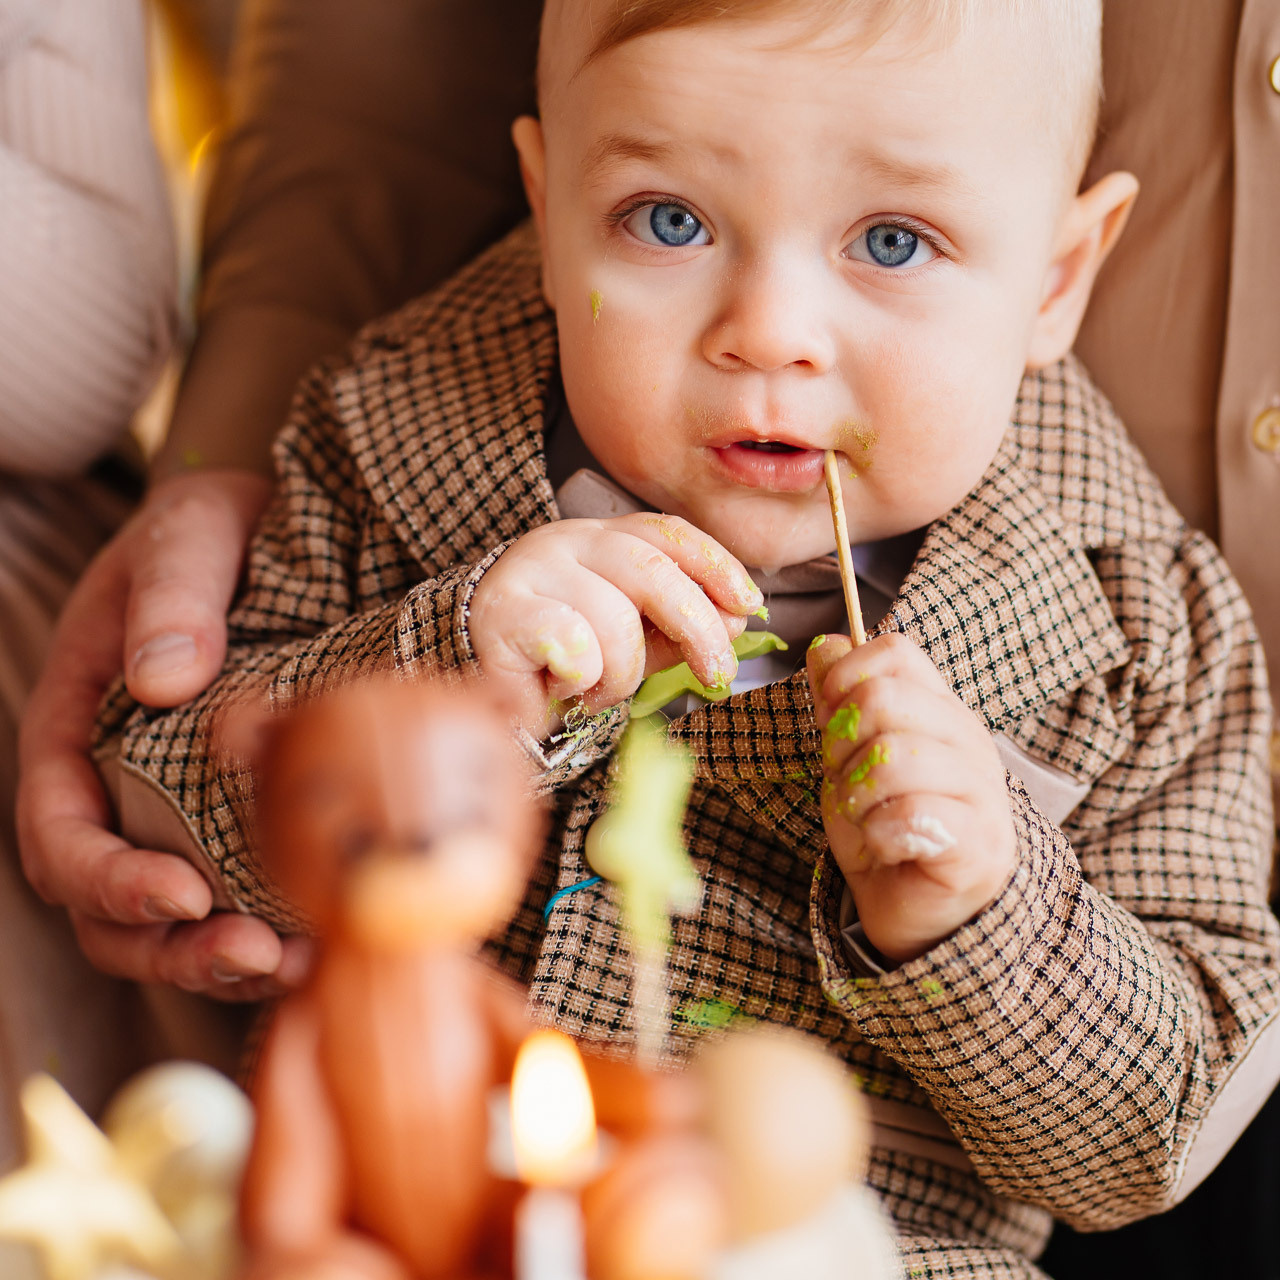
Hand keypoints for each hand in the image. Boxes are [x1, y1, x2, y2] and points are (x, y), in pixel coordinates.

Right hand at [17, 468, 309, 999]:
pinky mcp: (236, 816)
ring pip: (167, 919)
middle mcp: (116, 781)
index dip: (106, 878)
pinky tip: (321, 937)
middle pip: (106, 903)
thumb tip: (162, 679)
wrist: (273, 530)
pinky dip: (266, 927)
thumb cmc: (216, 530)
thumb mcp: (190, 536)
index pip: (59, 829)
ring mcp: (174, 807)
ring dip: (218, 958)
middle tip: (256, 953)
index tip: (181, 893)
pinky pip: (234, 893)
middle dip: (169, 945)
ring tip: (295, 961)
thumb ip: (172, 596)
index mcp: (77, 723)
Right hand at [469, 513, 762, 732]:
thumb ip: (679, 627)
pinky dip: (582, 677)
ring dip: (621, 673)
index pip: (668, 533)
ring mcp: (532, 570)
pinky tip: (565, 685)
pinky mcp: (502, 611)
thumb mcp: (635, 639)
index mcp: (603, 538)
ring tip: (598, 690)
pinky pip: (571, 643)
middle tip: (716, 674)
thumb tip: (735, 621)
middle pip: (651, 571)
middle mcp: (568, 541)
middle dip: (697, 626)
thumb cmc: (567, 660)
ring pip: (613, 619)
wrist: (484, 682)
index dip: (716, 566)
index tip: (749, 605)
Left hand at [806, 633, 1015, 963]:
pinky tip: (885, 846)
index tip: (830, 723)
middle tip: (848, 786)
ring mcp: (981, 790)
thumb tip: (823, 645)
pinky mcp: (980, 842)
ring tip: (866, 821)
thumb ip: (838, 701)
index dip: (846, 677)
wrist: (915, 912)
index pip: (896, 652)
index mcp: (938, 709)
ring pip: (891, 757)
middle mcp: (968, 739)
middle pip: (883, 699)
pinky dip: (878, 834)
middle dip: (841, 746)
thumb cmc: (883, 828)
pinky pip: (912, 814)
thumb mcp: (847, 757)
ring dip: (856, 797)